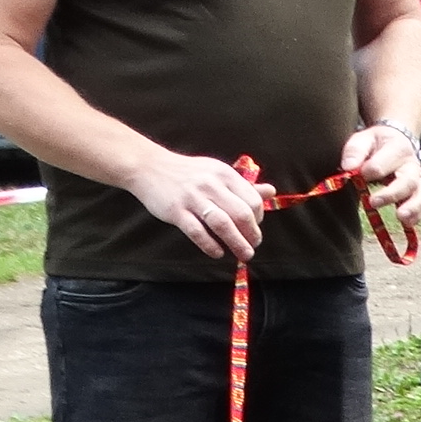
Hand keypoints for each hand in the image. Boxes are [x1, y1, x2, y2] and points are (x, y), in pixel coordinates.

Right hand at [130, 150, 267, 259]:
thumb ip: (243, 185)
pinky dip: (210, 244)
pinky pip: (197, 232)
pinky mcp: (176, 211)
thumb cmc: (189, 173)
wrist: (150, 167)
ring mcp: (193, 198)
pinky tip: (218, 252)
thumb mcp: (218, 173)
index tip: (256, 228)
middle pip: (241, 214)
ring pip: (222, 224)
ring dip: (237, 242)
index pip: (252, 200)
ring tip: (244, 254)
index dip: (259, 218)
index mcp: (225, 175)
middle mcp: (211, 185)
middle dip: (252, 234)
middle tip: (254, 246)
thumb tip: (271, 192)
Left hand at [340, 123, 420, 228]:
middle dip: (392, 193)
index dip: (371, 170)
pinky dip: (418, 214)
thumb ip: (355, 151)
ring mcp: (418, 179)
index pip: (384, 162)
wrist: (397, 140)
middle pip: (408, 181)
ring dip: (413, 206)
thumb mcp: (363, 139)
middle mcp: (411, 165)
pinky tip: (408, 224)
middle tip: (373, 202)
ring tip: (401, 217)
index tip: (360, 174)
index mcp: (397, 148)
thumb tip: (348, 167)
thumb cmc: (377, 143)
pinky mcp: (419, 191)